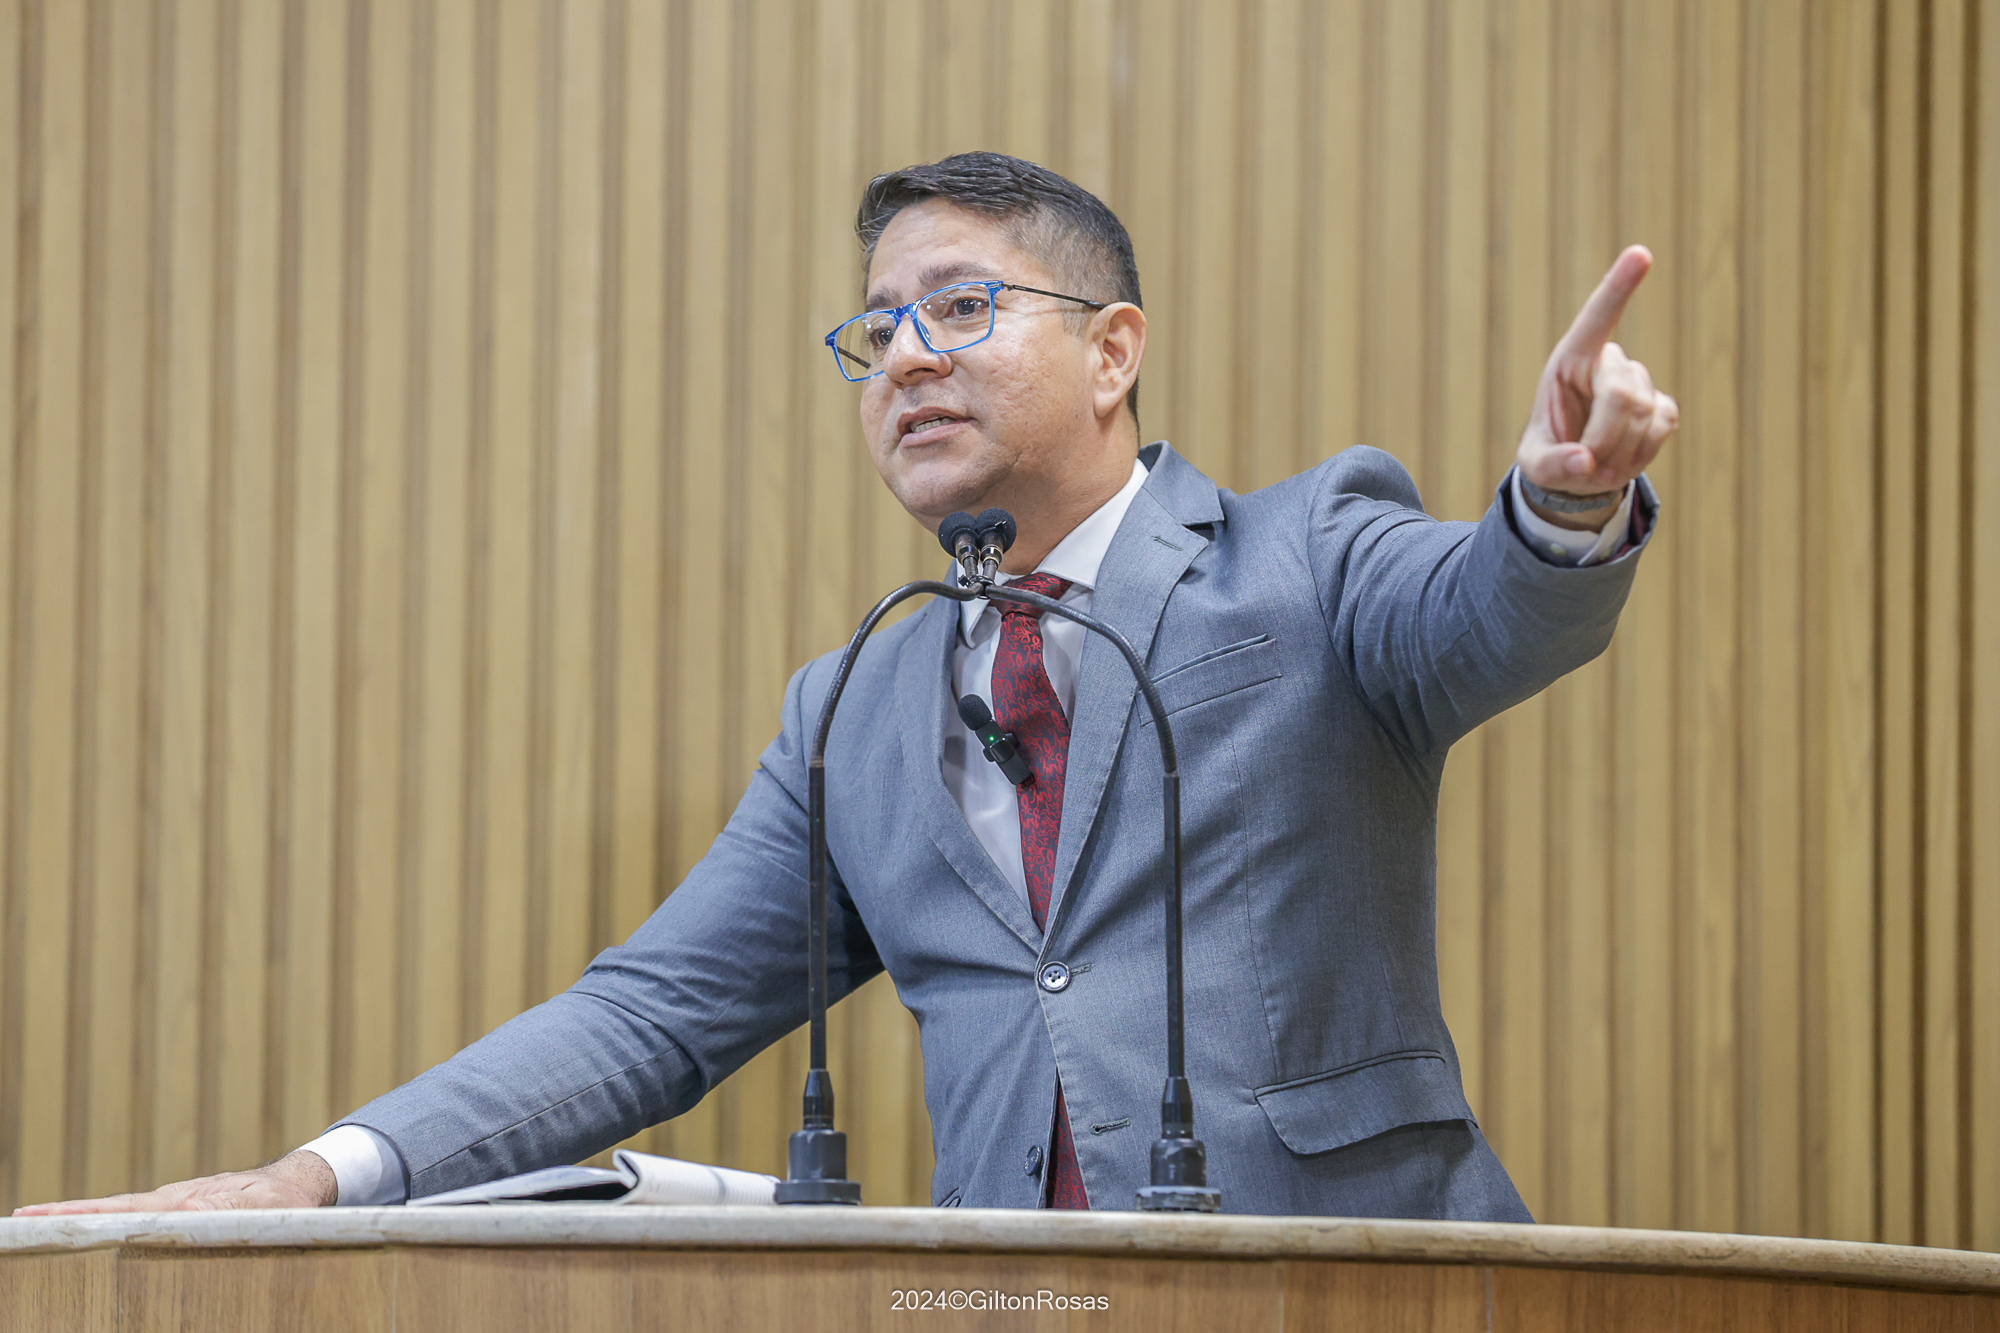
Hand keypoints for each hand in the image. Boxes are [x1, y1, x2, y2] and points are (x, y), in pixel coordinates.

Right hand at [12, 1149, 337, 1214]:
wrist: (293, 1183)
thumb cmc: (288, 1205)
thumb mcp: (280, 1216)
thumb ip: (261, 1225)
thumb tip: (245, 1232)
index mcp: (192, 1204)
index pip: (135, 1212)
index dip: (98, 1219)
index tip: (64, 1221)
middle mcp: (174, 1199)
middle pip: (111, 1208)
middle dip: (66, 1215)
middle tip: (21, 1218)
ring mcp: (169, 1201)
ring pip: (115, 1209)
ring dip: (74, 1216)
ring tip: (30, 1221)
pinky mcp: (171, 1207)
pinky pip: (128, 1213)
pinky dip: (97, 1218)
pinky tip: (76, 1228)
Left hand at [1517, 245, 1679, 527]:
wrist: (1579, 472)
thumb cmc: (1550, 455)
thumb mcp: (1536, 466)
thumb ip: (1553, 465)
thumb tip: (1585, 464)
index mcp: (1570, 360)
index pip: (1597, 318)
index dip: (1618, 287)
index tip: (1641, 252)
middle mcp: (1608, 362)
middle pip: (1623, 392)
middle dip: (1605, 436)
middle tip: (1587, 466)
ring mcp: (1639, 382)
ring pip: (1643, 412)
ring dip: (1619, 451)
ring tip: (1597, 465)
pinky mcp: (1662, 406)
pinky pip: (1662, 426)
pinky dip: (1640, 453)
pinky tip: (1622, 458)